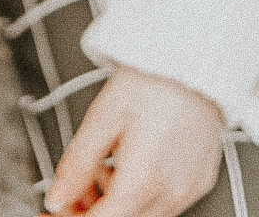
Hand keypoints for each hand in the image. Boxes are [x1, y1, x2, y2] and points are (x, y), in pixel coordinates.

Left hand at [45, 67, 224, 216]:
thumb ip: (77, 163)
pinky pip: (166, 202)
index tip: (58, 209)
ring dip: (118, 203)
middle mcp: (171, 191)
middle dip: (94, 210)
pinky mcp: (201, 179)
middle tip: (75, 189)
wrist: (197, 57)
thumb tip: (58, 195)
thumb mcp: (104, 115)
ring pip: (145, 215)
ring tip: (103, 167)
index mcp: (143, 178)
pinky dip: (143, 193)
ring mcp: (190, 188)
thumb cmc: (155, 78)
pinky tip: (132, 163)